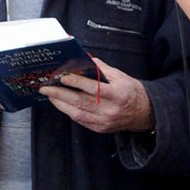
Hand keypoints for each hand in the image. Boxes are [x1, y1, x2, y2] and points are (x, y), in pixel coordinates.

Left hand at [39, 58, 154, 133]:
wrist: (144, 113)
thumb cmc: (131, 91)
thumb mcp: (120, 76)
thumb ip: (102, 69)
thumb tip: (83, 60)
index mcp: (117, 94)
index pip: (93, 88)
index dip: (76, 82)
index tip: (63, 76)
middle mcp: (110, 110)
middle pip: (80, 102)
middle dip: (60, 95)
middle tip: (46, 88)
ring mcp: (104, 121)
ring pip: (77, 113)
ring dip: (60, 104)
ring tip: (50, 95)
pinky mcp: (100, 129)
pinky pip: (80, 120)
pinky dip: (69, 111)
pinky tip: (61, 103)